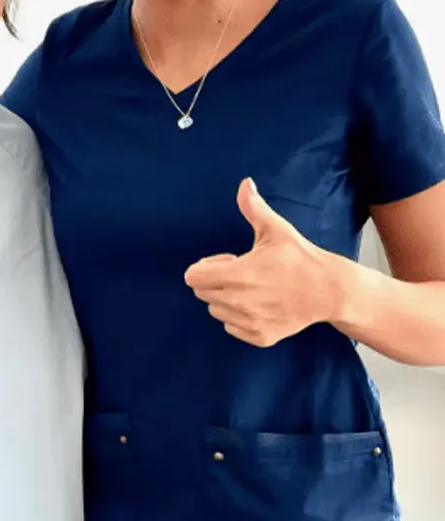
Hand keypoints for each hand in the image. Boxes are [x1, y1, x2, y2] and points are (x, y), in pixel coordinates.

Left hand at [184, 178, 340, 346]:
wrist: (328, 291)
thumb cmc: (300, 258)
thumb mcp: (276, 230)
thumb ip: (253, 208)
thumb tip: (245, 184)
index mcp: (238, 274)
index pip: (193, 276)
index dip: (206, 266)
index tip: (228, 260)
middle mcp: (239, 302)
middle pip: (202, 293)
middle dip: (215, 281)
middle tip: (243, 273)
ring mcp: (249, 321)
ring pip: (217, 311)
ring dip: (226, 299)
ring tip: (253, 289)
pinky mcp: (259, 336)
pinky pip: (232, 328)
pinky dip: (240, 318)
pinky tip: (261, 304)